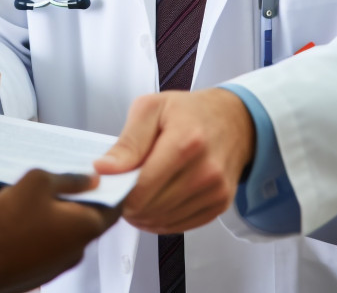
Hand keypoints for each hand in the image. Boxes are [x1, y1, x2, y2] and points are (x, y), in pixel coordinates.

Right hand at [0, 170, 119, 292]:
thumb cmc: (8, 224)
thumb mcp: (37, 182)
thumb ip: (69, 178)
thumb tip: (91, 180)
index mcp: (86, 226)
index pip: (114, 205)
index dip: (110, 186)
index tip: (101, 171)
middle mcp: (79, 249)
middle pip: (90, 216)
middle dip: (80, 196)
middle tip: (64, 175)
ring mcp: (60, 263)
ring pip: (68, 229)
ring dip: (60, 211)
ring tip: (39, 192)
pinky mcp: (42, 269)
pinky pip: (51, 242)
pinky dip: (46, 226)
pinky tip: (26, 213)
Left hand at [94, 88, 254, 232]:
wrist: (232, 119)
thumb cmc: (188, 111)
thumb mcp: (151, 109)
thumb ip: (128, 141)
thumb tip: (104, 169)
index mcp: (186, 141)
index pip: (143, 187)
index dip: (120, 190)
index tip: (111, 182)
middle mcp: (205, 171)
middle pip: (152, 207)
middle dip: (129, 203)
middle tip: (122, 187)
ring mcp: (215, 191)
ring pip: (164, 221)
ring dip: (144, 214)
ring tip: (137, 192)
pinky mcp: (220, 205)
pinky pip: (180, 227)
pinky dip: (161, 219)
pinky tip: (154, 202)